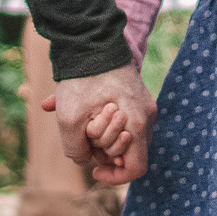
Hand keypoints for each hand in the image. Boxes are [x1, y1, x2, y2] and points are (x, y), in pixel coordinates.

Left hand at [37, 62, 154, 183]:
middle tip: (86, 132)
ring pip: (125, 135)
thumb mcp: (69, 119)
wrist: (92, 39)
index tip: (95, 168)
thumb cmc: (82, 78)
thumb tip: (86, 159)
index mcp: (138, 123)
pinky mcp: (137, 96)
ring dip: (101, 133)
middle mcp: (147, 115)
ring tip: (84, 117)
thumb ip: (76, 149)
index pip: (135, 168)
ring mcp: (144, 104)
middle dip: (104, 148)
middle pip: (129, 151)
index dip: (115, 176)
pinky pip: (124, 120)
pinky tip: (85, 110)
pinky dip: (103, 121)